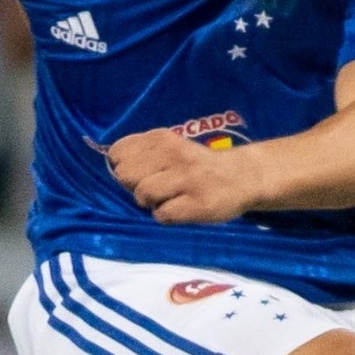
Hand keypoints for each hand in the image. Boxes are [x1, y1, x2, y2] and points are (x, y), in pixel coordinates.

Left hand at [107, 127, 259, 223]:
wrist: (242, 177)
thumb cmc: (198, 165)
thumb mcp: (170, 148)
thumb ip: (143, 153)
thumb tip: (113, 166)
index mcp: (162, 138)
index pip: (118, 153)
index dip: (124, 166)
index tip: (141, 172)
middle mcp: (173, 154)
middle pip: (125, 175)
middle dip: (134, 186)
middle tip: (155, 188)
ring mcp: (186, 179)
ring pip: (142, 195)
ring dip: (150, 203)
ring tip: (168, 199)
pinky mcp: (197, 203)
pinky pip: (163, 215)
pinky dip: (167, 216)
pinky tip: (179, 209)